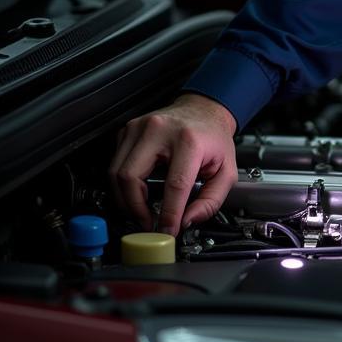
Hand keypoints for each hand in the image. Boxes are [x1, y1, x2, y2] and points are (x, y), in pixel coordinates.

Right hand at [109, 93, 237, 236]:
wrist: (203, 110)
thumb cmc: (213, 138)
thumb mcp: (226, 170)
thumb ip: (211, 200)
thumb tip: (187, 221)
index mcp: (189, 140)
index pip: (174, 184)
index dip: (169, 214)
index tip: (167, 231)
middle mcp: (160, 130)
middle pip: (131, 178)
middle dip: (134, 209)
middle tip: (146, 223)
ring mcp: (139, 127)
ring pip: (115, 173)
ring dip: (124, 199)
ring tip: (140, 211)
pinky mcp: (127, 130)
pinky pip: (115, 163)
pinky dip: (121, 183)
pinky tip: (136, 191)